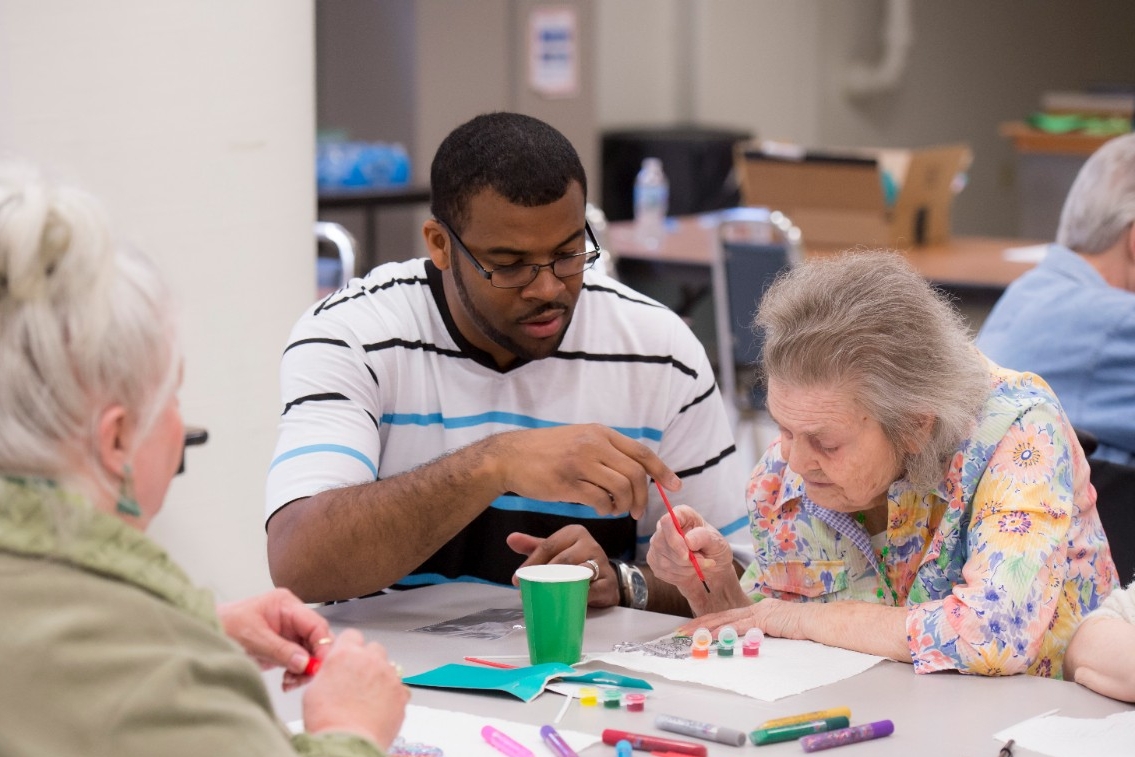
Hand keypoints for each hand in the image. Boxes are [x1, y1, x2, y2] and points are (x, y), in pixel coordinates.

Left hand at [217, 588, 331, 685]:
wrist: (205, 634)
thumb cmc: (225, 626)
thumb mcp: (254, 638)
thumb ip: (281, 650)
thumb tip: (305, 662)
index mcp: (286, 605)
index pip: (316, 624)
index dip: (322, 645)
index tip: (320, 665)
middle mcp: (291, 617)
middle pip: (316, 640)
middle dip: (313, 660)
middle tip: (306, 677)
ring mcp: (288, 633)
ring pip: (309, 653)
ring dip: (304, 670)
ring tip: (291, 681)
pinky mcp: (283, 647)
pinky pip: (298, 662)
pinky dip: (296, 674)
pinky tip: (287, 681)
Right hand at [302, 629, 408, 749]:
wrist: (347, 743)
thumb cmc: (328, 721)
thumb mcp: (314, 689)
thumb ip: (327, 672)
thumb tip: (332, 670)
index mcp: (345, 654)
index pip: (351, 636)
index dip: (349, 646)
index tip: (348, 656)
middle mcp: (370, 660)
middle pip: (373, 649)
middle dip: (367, 660)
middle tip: (358, 679)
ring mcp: (388, 676)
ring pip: (388, 667)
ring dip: (381, 677)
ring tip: (368, 698)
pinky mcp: (401, 693)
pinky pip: (400, 688)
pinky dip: (393, 695)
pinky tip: (380, 708)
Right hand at [490, 424, 679, 518]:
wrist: (509, 457)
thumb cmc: (546, 452)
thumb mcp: (579, 439)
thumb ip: (605, 451)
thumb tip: (634, 473)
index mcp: (600, 433)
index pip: (641, 452)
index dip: (662, 471)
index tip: (675, 486)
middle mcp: (593, 444)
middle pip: (635, 473)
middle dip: (643, 496)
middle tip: (637, 511)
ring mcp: (580, 462)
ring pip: (621, 488)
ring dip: (624, 504)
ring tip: (616, 510)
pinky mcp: (567, 482)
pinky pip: (599, 500)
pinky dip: (605, 508)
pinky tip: (600, 508)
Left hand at [507, 525, 619, 606]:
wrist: (605, 578)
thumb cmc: (575, 562)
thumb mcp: (555, 551)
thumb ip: (534, 546)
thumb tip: (510, 538)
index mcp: (574, 532)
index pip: (548, 545)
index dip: (531, 563)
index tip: (517, 579)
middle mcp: (590, 543)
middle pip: (562, 559)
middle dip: (543, 576)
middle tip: (528, 589)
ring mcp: (602, 562)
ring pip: (578, 572)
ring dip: (560, 586)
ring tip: (546, 595)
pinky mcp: (609, 582)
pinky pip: (593, 590)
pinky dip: (580, 596)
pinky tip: (568, 601)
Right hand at [646, 505, 733, 592]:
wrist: (712, 572)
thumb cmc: (714, 551)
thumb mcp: (717, 542)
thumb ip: (704, 537)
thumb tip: (688, 540)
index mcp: (682, 515)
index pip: (667, 520)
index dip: (674, 538)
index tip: (687, 554)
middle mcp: (666, 527)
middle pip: (661, 541)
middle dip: (683, 558)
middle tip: (702, 561)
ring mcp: (657, 544)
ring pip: (662, 559)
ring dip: (684, 568)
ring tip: (697, 566)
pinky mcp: (654, 561)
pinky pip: (661, 571)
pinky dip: (678, 576)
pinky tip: (688, 572)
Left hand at [675, 597, 804, 638]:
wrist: (820, 622)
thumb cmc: (805, 628)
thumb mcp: (779, 630)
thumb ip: (764, 633)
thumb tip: (750, 643)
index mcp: (758, 610)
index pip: (727, 616)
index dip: (709, 622)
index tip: (693, 628)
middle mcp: (756, 608)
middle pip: (721, 616)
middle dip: (699, 624)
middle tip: (681, 632)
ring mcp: (759, 612)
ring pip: (726, 620)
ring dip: (705, 628)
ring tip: (689, 634)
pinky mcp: (764, 619)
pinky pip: (740, 626)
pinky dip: (724, 632)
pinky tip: (712, 636)